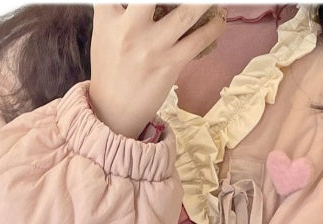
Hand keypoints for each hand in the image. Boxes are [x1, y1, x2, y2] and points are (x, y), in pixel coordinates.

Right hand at [89, 4, 225, 138]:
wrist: (114, 113)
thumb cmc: (111, 69)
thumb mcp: (103, 33)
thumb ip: (115, 8)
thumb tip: (136, 1)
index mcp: (108, 17)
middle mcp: (129, 29)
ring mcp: (152, 47)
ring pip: (186, 12)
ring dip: (204, 1)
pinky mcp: (170, 64)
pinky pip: (198, 40)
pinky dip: (213, 26)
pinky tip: (219, 18)